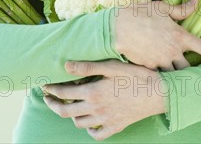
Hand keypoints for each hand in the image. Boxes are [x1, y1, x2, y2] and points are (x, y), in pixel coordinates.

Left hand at [43, 60, 165, 140]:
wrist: (157, 93)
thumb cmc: (135, 75)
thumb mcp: (111, 66)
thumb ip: (87, 67)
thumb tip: (65, 66)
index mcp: (93, 93)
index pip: (64, 93)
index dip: (51, 90)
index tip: (44, 85)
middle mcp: (96, 110)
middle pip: (66, 112)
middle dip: (53, 105)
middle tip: (47, 99)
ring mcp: (105, 121)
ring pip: (79, 123)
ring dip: (70, 115)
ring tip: (68, 107)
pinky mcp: (116, 127)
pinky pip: (96, 134)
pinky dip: (89, 130)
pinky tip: (89, 121)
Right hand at [114, 0, 200, 69]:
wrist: (119, 28)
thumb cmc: (141, 14)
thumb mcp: (163, 8)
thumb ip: (181, 9)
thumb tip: (196, 2)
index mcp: (180, 36)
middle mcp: (173, 52)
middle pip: (189, 68)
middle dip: (192, 69)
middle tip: (195, 69)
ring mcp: (162, 62)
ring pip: (175, 74)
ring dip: (177, 72)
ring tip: (178, 73)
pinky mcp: (150, 68)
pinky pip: (160, 74)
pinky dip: (162, 73)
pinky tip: (161, 71)